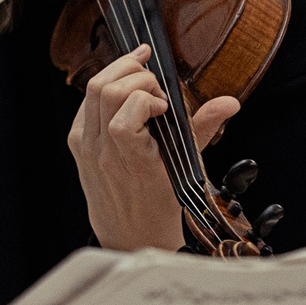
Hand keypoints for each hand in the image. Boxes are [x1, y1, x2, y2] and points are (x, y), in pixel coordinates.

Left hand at [66, 46, 237, 252]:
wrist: (128, 234)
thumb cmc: (159, 204)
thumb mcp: (184, 169)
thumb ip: (202, 129)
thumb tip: (229, 103)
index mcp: (132, 163)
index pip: (124, 120)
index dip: (145, 99)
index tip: (164, 105)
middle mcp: (103, 153)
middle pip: (105, 91)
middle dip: (135, 73)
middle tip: (155, 82)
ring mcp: (85, 147)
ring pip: (91, 90)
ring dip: (118, 71)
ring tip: (140, 70)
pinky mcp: (76, 143)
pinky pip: (85, 102)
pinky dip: (104, 88)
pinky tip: (123, 88)